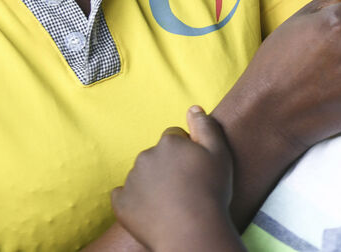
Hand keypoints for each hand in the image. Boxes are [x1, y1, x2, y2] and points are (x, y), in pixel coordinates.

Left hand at [112, 107, 242, 251]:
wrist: (191, 231)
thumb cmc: (211, 191)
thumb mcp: (219, 152)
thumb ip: (206, 126)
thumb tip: (193, 108)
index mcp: (169, 142)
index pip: (174, 137)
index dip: (186, 151)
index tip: (195, 168)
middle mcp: (146, 156)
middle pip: (157, 155)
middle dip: (168, 166)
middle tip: (186, 186)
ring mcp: (131, 180)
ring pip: (142, 175)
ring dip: (153, 183)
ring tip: (172, 201)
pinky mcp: (121, 203)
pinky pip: (124, 195)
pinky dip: (135, 200)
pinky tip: (151, 209)